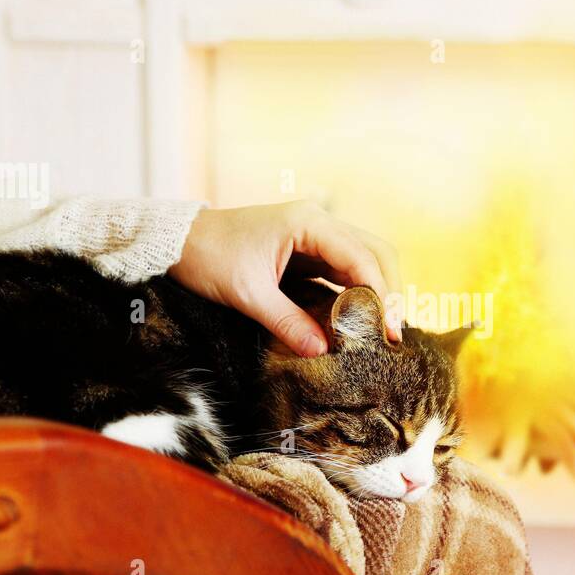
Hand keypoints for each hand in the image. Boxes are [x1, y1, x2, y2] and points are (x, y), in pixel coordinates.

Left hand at [168, 201, 401, 356]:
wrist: (180, 241)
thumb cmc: (210, 257)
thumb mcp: (247, 294)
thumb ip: (286, 322)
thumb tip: (321, 351)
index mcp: (307, 223)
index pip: (361, 257)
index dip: (380, 293)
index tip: (390, 328)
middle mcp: (319, 222)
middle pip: (375, 252)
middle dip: (390, 290)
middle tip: (395, 331)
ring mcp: (316, 234)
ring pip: (365, 258)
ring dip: (378, 290)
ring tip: (384, 328)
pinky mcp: (309, 249)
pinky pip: (345, 268)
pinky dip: (359, 290)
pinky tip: (362, 317)